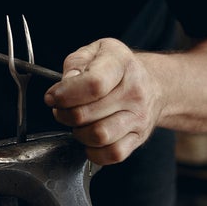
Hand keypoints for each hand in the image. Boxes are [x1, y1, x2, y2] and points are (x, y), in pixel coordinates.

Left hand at [44, 38, 164, 164]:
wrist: (154, 84)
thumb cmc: (117, 68)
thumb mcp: (95, 51)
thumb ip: (75, 64)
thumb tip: (62, 89)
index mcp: (121, 63)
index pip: (93, 84)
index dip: (66, 94)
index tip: (53, 97)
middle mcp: (134, 91)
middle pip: (87, 113)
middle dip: (64, 114)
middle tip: (62, 109)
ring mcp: (139, 117)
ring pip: (98, 136)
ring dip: (78, 133)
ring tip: (77, 123)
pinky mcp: (139, 138)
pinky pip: (112, 154)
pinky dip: (94, 151)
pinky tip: (90, 138)